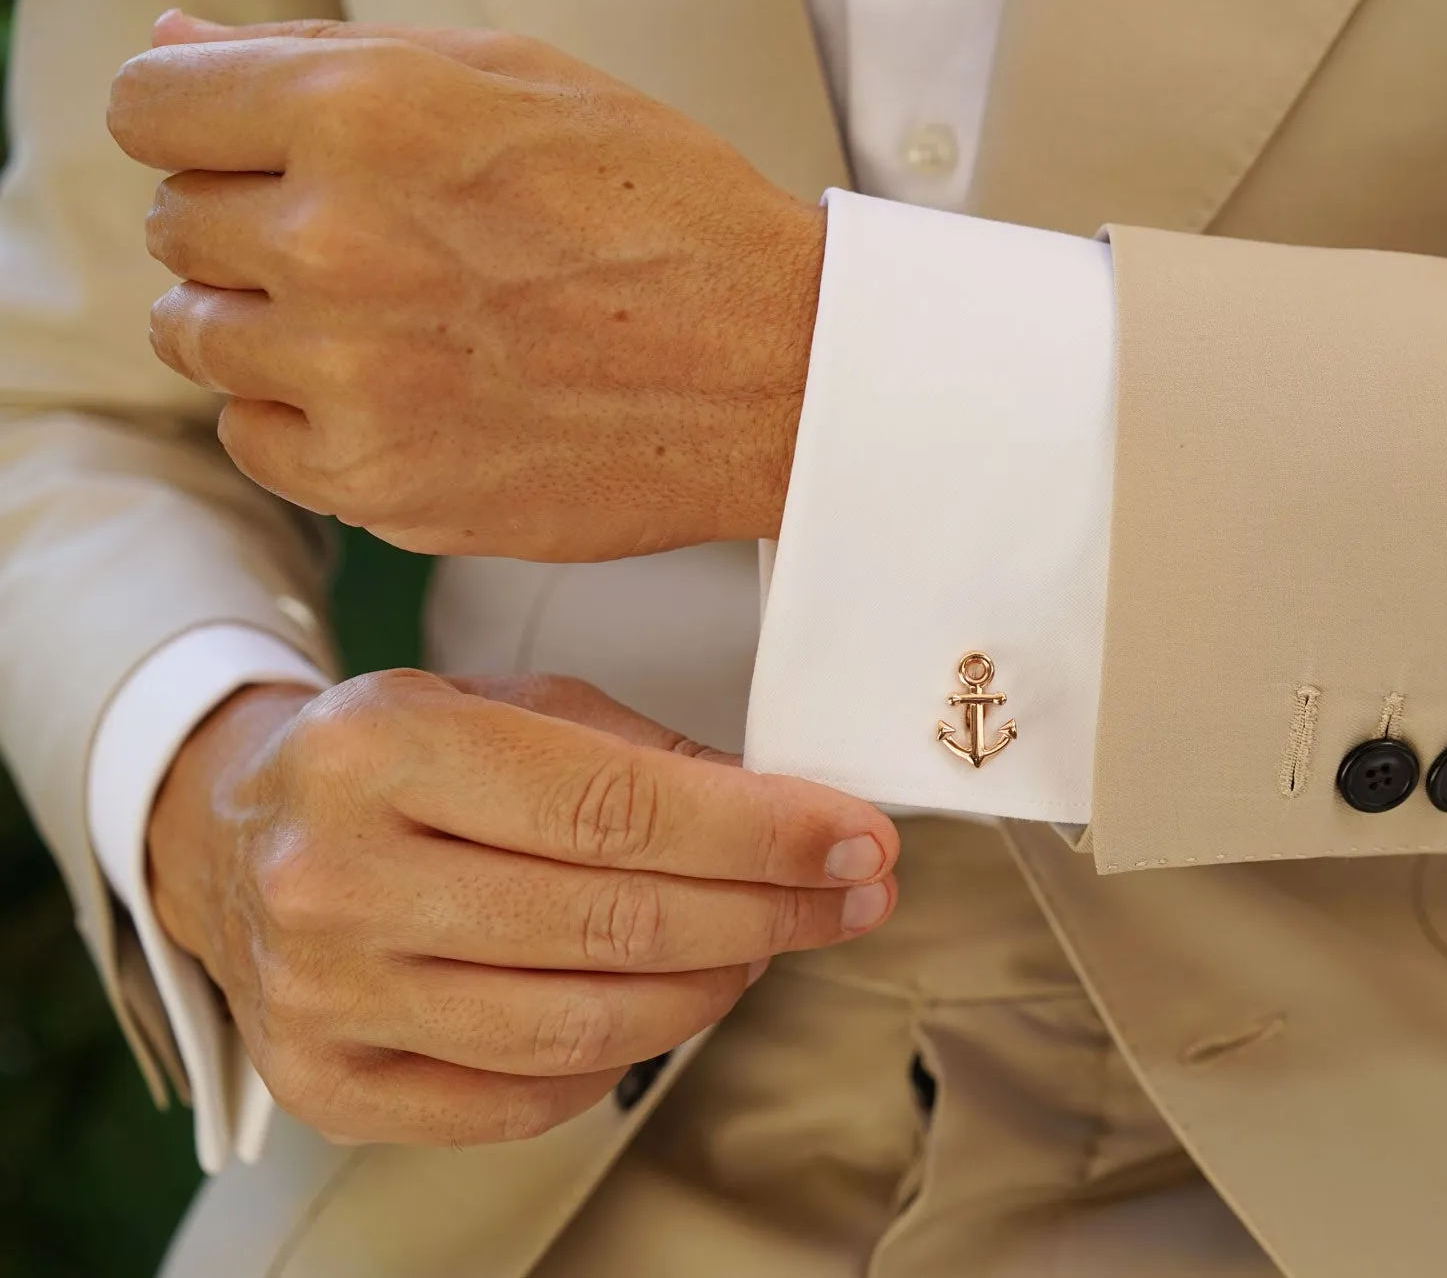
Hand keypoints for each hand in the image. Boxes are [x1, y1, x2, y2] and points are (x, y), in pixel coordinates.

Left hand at [109, 12, 824, 561]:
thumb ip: (329, 54)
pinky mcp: (378, 481)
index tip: (245, 146)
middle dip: (250, 221)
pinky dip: (304, 416)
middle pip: (174, 222)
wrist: (778, 369)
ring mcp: (352, 376)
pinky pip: (252, 439)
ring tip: (388, 318)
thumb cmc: (670, 216)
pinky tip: (399, 391)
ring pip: (197, 336)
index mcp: (363, 112)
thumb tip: (178, 38)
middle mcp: (338, 243)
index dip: (200, 119)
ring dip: (267, 322)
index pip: (148, 102)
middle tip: (369, 240)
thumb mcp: (513, 79)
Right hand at [147, 671, 896, 1146]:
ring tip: (764, 947)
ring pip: (579, 1026)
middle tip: (848, 897)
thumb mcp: (507, 702)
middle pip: (611, 925)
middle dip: (767, 913)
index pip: (616, 809)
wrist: (234, 834)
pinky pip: (524, 1098)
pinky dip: (622, 1057)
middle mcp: (335, 875)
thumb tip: (793, 819)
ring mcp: (324, 994)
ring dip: (710, 991)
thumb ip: (644, 756)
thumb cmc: (392, 761)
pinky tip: (666, 1003)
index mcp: (381, 748)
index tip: (857, 843)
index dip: (761, 834)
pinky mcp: (329, 1084)